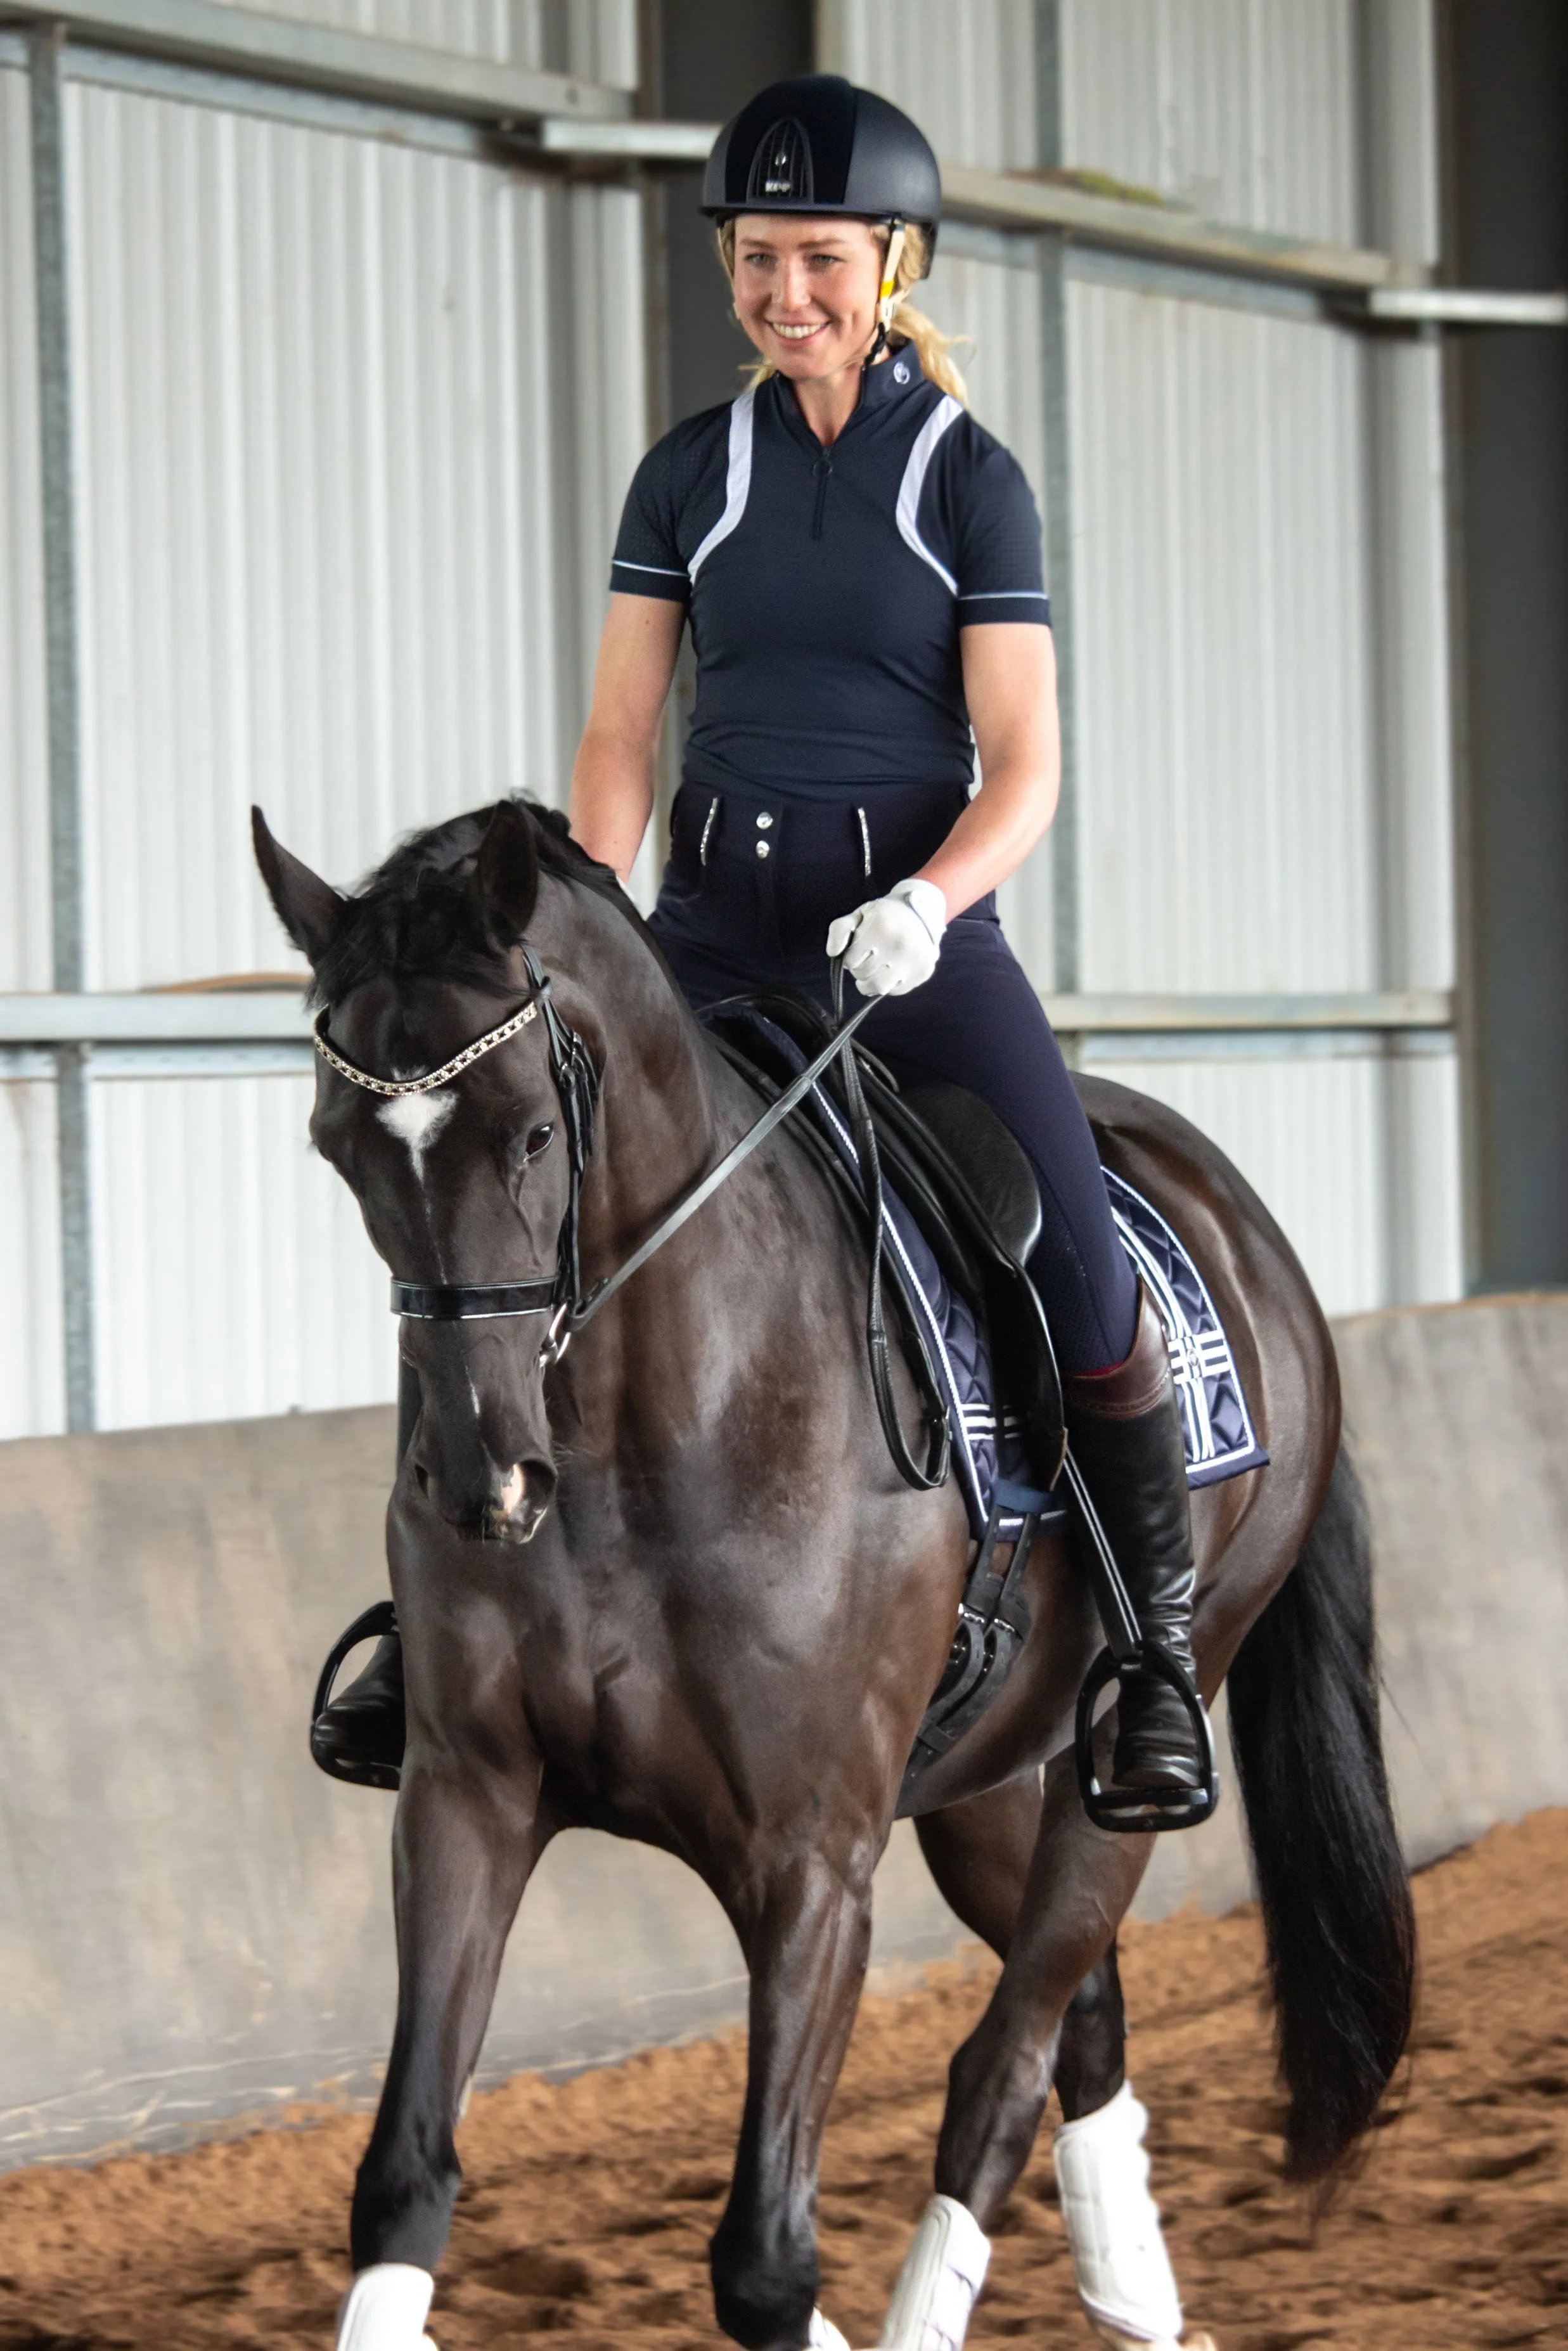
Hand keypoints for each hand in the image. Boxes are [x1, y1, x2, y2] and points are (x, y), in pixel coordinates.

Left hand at [825, 878, 947, 997]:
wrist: (921, 912)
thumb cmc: (884, 916)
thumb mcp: (859, 914)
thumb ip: (839, 929)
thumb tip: (833, 952)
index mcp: (880, 928)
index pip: (850, 961)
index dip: (851, 957)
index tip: (859, 950)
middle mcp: (898, 945)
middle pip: (863, 974)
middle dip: (860, 969)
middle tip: (868, 959)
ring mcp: (913, 960)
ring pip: (879, 987)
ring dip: (871, 983)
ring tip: (874, 972)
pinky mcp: (923, 972)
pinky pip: (896, 991)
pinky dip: (889, 985)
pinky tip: (891, 971)